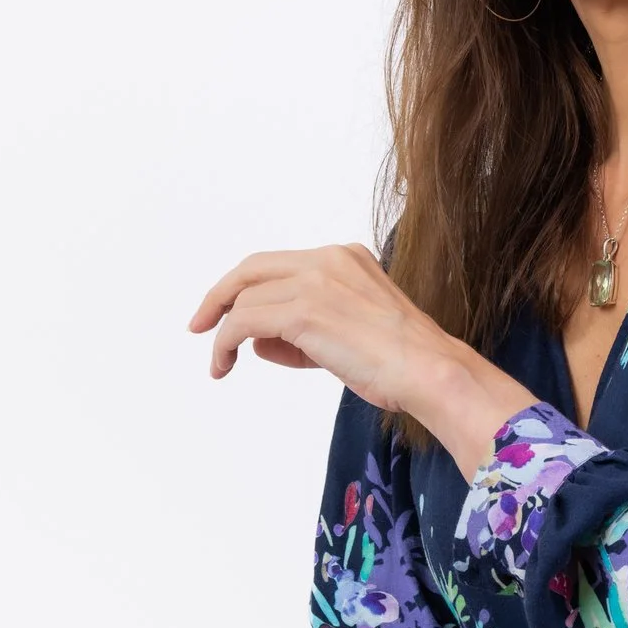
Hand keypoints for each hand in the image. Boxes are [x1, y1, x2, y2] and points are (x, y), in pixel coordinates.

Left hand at [189, 244, 534, 444]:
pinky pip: (242, 322)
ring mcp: (314, 281)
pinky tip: (224, 365)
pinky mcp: (303, 310)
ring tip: (221, 364)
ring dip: (224, 333)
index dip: (247, 287)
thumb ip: (306, 328)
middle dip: (219, 296)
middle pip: (252, 268)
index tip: (226, 311)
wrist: (429, 370)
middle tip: (199, 325)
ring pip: (245, 298)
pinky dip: (224, 343)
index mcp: (345, 257)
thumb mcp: (351, 333)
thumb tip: (258, 342)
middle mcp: (327, 259)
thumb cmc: (402, 363)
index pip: (280, 265)